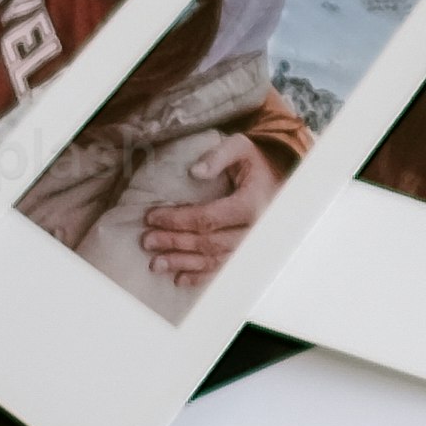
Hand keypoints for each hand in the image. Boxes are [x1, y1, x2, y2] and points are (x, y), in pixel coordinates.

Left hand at [137, 136, 272, 290]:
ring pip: (214, 260)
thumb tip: (195, 172)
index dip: (178, 220)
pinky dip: (200, 277)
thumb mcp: (239, 147)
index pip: (209, 218)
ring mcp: (251, 245)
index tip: (152, 217)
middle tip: (147, 241)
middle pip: (208, 242)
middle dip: (174, 242)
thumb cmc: (254, 161)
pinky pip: (223, 269)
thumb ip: (218, 156)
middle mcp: (254, 230)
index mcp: (251, 204)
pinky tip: (179, 279)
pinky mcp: (247, 252)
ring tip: (155, 264)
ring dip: (183, 263)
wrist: (279, 176)